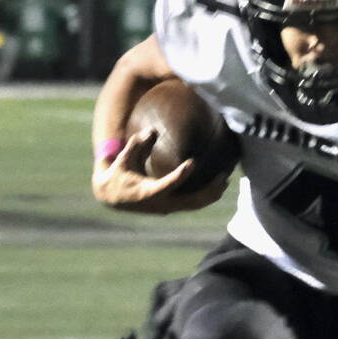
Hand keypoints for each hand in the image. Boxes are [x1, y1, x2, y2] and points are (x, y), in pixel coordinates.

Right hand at [92, 130, 217, 213]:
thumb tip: (152, 130)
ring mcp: (168, 208)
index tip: (192, 162)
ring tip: (225, 179)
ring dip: (211, 193)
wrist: (111, 197)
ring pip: (195, 205)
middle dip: (208, 189)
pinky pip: (193, 204)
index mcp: (147, 192)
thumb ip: (137, 144)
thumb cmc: (117, 174)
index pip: (167, 185)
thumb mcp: (123, 157)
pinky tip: (218, 186)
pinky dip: (206, 196)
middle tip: (223, 174)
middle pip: (190, 201)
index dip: (180, 175)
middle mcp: (160, 204)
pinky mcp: (172, 207)